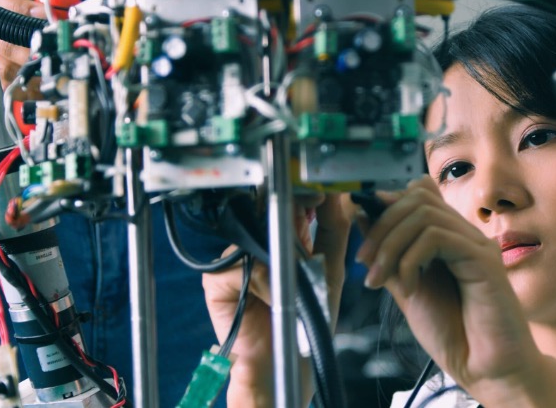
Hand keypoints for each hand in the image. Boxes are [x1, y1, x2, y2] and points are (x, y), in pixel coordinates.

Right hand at [202, 194, 353, 407]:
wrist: (288, 362)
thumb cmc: (309, 322)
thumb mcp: (330, 269)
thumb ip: (334, 229)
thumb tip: (338, 194)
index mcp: (285, 240)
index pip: (288, 204)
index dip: (302, 196)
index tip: (319, 195)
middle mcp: (258, 246)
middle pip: (264, 213)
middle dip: (287, 219)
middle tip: (307, 231)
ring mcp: (236, 261)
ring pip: (251, 238)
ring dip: (276, 258)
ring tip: (293, 282)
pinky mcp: (217, 280)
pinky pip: (235, 265)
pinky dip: (257, 281)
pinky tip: (271, 296)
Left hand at [357, 176, 555, 405]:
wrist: (484, 368)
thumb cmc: (453, 334)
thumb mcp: (407, 289)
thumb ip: (391, 255)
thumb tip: (364, 217)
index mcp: (449, 239)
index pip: (419, 193)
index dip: (386, 207)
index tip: (365, 240)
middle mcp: (465, 235)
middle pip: (418, 198)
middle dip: (382, 226)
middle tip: (366, 262)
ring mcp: (476, 245)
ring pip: (424, 214)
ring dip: (391, 245)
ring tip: (381, 280)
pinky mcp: (484, 259)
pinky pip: (438, 237)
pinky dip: (411, 260)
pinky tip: (410, 289)